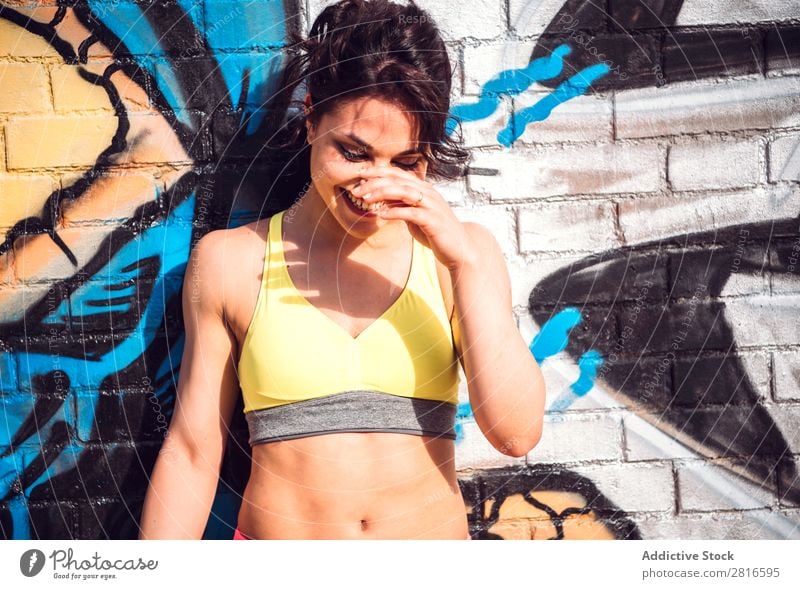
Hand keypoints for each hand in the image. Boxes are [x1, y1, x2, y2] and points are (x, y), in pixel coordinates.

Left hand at [351, 166, 477, 271]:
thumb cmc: (435, 232)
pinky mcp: (433, 220)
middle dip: (375, 182)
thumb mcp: (414, 216)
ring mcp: (432, 205)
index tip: (360, 174)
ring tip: (365, 199)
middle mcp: (428, 192)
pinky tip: (380, 214)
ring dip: (382, 193)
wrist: (459, 248)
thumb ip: (401, 207)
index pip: (398, 174)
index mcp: (423, 188)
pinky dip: (394, 212)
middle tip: (357, 190)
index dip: (379, 172)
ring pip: (404, 191)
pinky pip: (411, 212)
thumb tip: (382, 202)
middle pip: (398, 180)